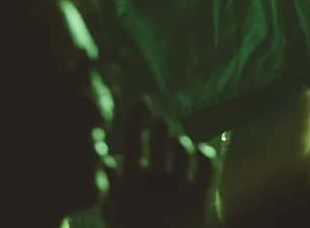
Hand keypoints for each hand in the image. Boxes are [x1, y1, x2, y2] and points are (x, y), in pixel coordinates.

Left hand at [100, 110, 216, 227]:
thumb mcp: (114, 208)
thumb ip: (108, 183)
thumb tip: (102, 155)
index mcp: (130, 178)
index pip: (133, 139)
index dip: (137, 118)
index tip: (143, 100)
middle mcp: (155, 177)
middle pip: (160, 139)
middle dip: (161, 129)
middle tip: (160, 125)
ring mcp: (178, 185)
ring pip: (182, 148)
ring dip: (179, 145)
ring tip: (176, 148)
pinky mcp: (200, 196)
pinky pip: (207, 164)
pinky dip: (206, 157)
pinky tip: (200, 158)